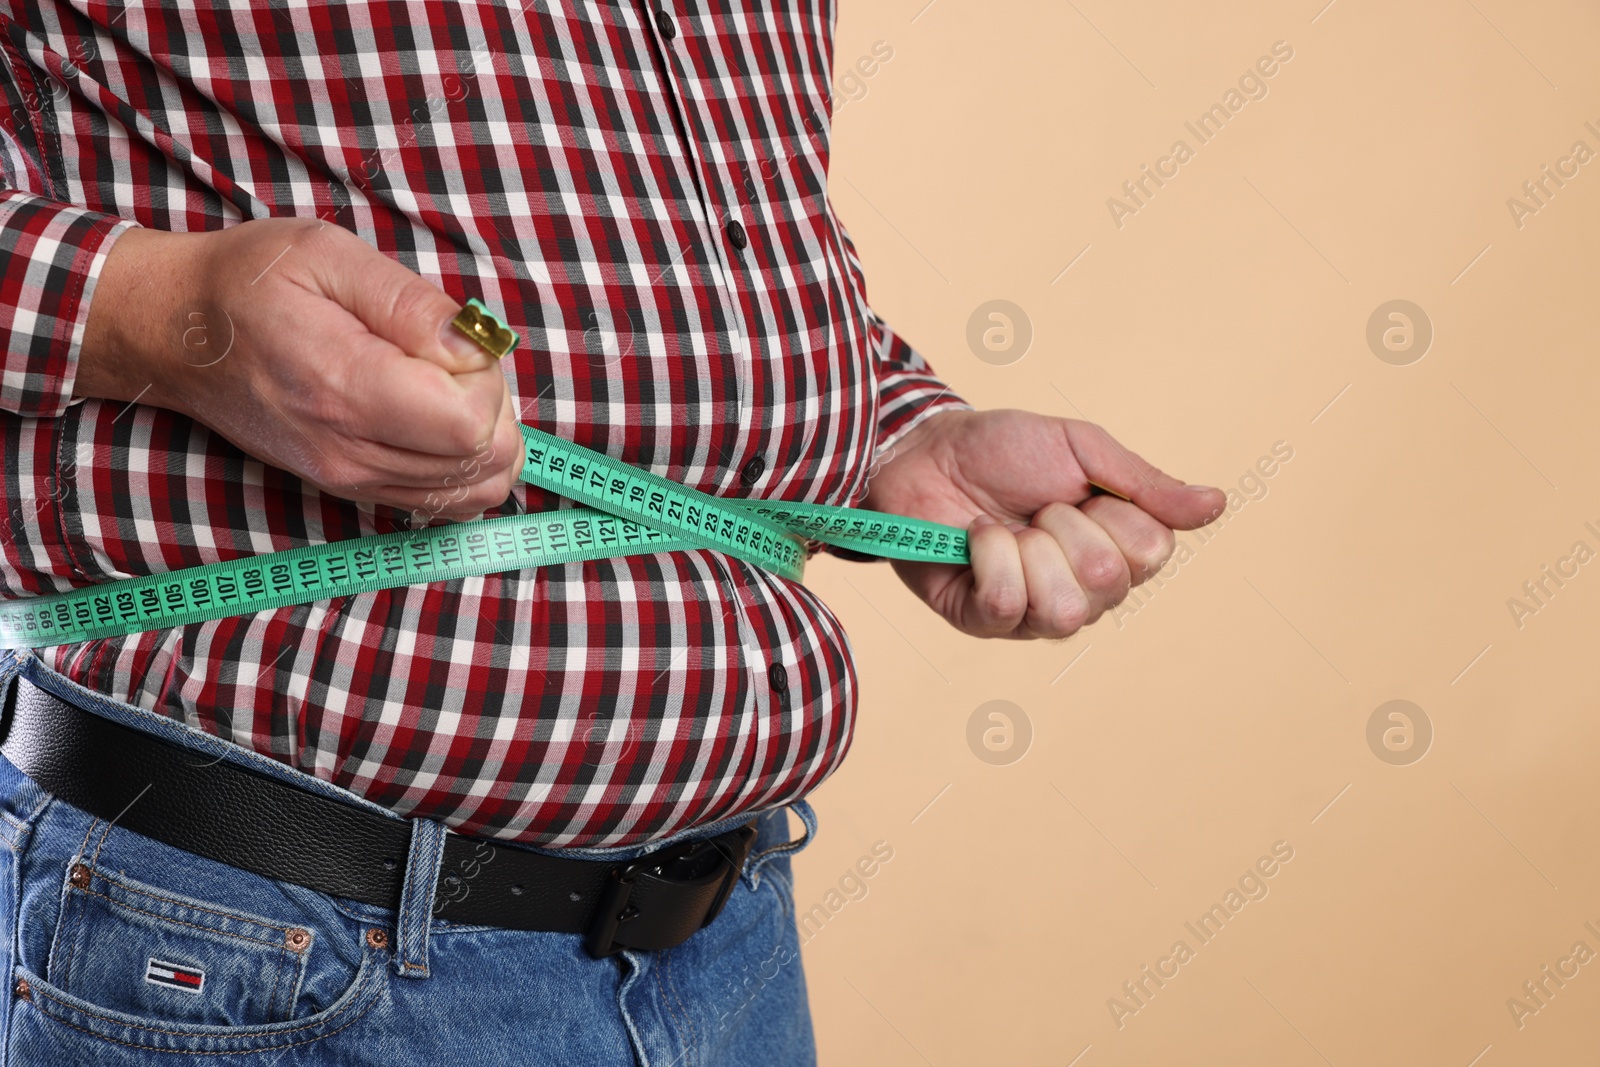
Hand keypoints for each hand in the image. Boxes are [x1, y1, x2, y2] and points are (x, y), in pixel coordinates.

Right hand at [78, 218, 524, 521]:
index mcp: (345, 387)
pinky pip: (446, 502)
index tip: (455, 340)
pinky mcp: (351, 489)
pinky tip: (436, 419)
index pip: (470, 424)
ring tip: (442, 385)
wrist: (175, 334)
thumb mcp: (329, 255)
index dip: (487, 379)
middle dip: (495, 407)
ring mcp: (349, 479)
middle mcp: (349, 451)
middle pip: (484, 462)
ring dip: (484, 437)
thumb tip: (478, 347)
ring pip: (475, 489)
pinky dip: (464, 465)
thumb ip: (412, 304)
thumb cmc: (249, 281)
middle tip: (453, 359)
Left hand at [859, 408, 1225, 639]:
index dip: (1112, 513)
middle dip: (1066, 526)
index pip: (1152, 553)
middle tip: (1036, 507)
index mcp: (1117, 551)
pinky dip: (988, 556)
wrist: (926, 450)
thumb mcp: (1083, 449)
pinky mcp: (983, 621)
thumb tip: (1218, 505)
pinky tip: (976, 538)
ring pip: (1063, 607)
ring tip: (1007, 526)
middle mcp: (1084, 592)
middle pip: (1109, 582)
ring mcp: (1033, 614)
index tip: (1076, 491)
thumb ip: (1146, 484)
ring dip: (1027, 548)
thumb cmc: (1003, 449)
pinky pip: (1006, 605)